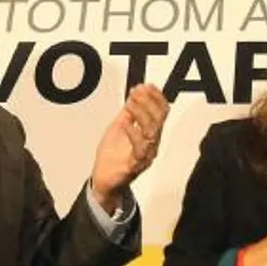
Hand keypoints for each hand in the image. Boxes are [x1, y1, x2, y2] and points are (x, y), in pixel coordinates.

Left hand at [88, 84, 170, 211]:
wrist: (104, 180)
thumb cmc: (113, 157)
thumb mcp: (119, 127)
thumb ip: (128, 113)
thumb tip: (134, 94)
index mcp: (150, 134)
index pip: (162, 112)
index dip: (156, 97)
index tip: (146, 85)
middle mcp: (152, 144)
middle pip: (159, 119)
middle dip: (148, 102)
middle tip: (136, 92)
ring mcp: (145, 155)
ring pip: (152, 132)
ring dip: (142, 114)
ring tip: (130, 104)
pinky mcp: (135, 166)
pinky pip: (140, 149)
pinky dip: (133, 133)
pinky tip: (126, 124)